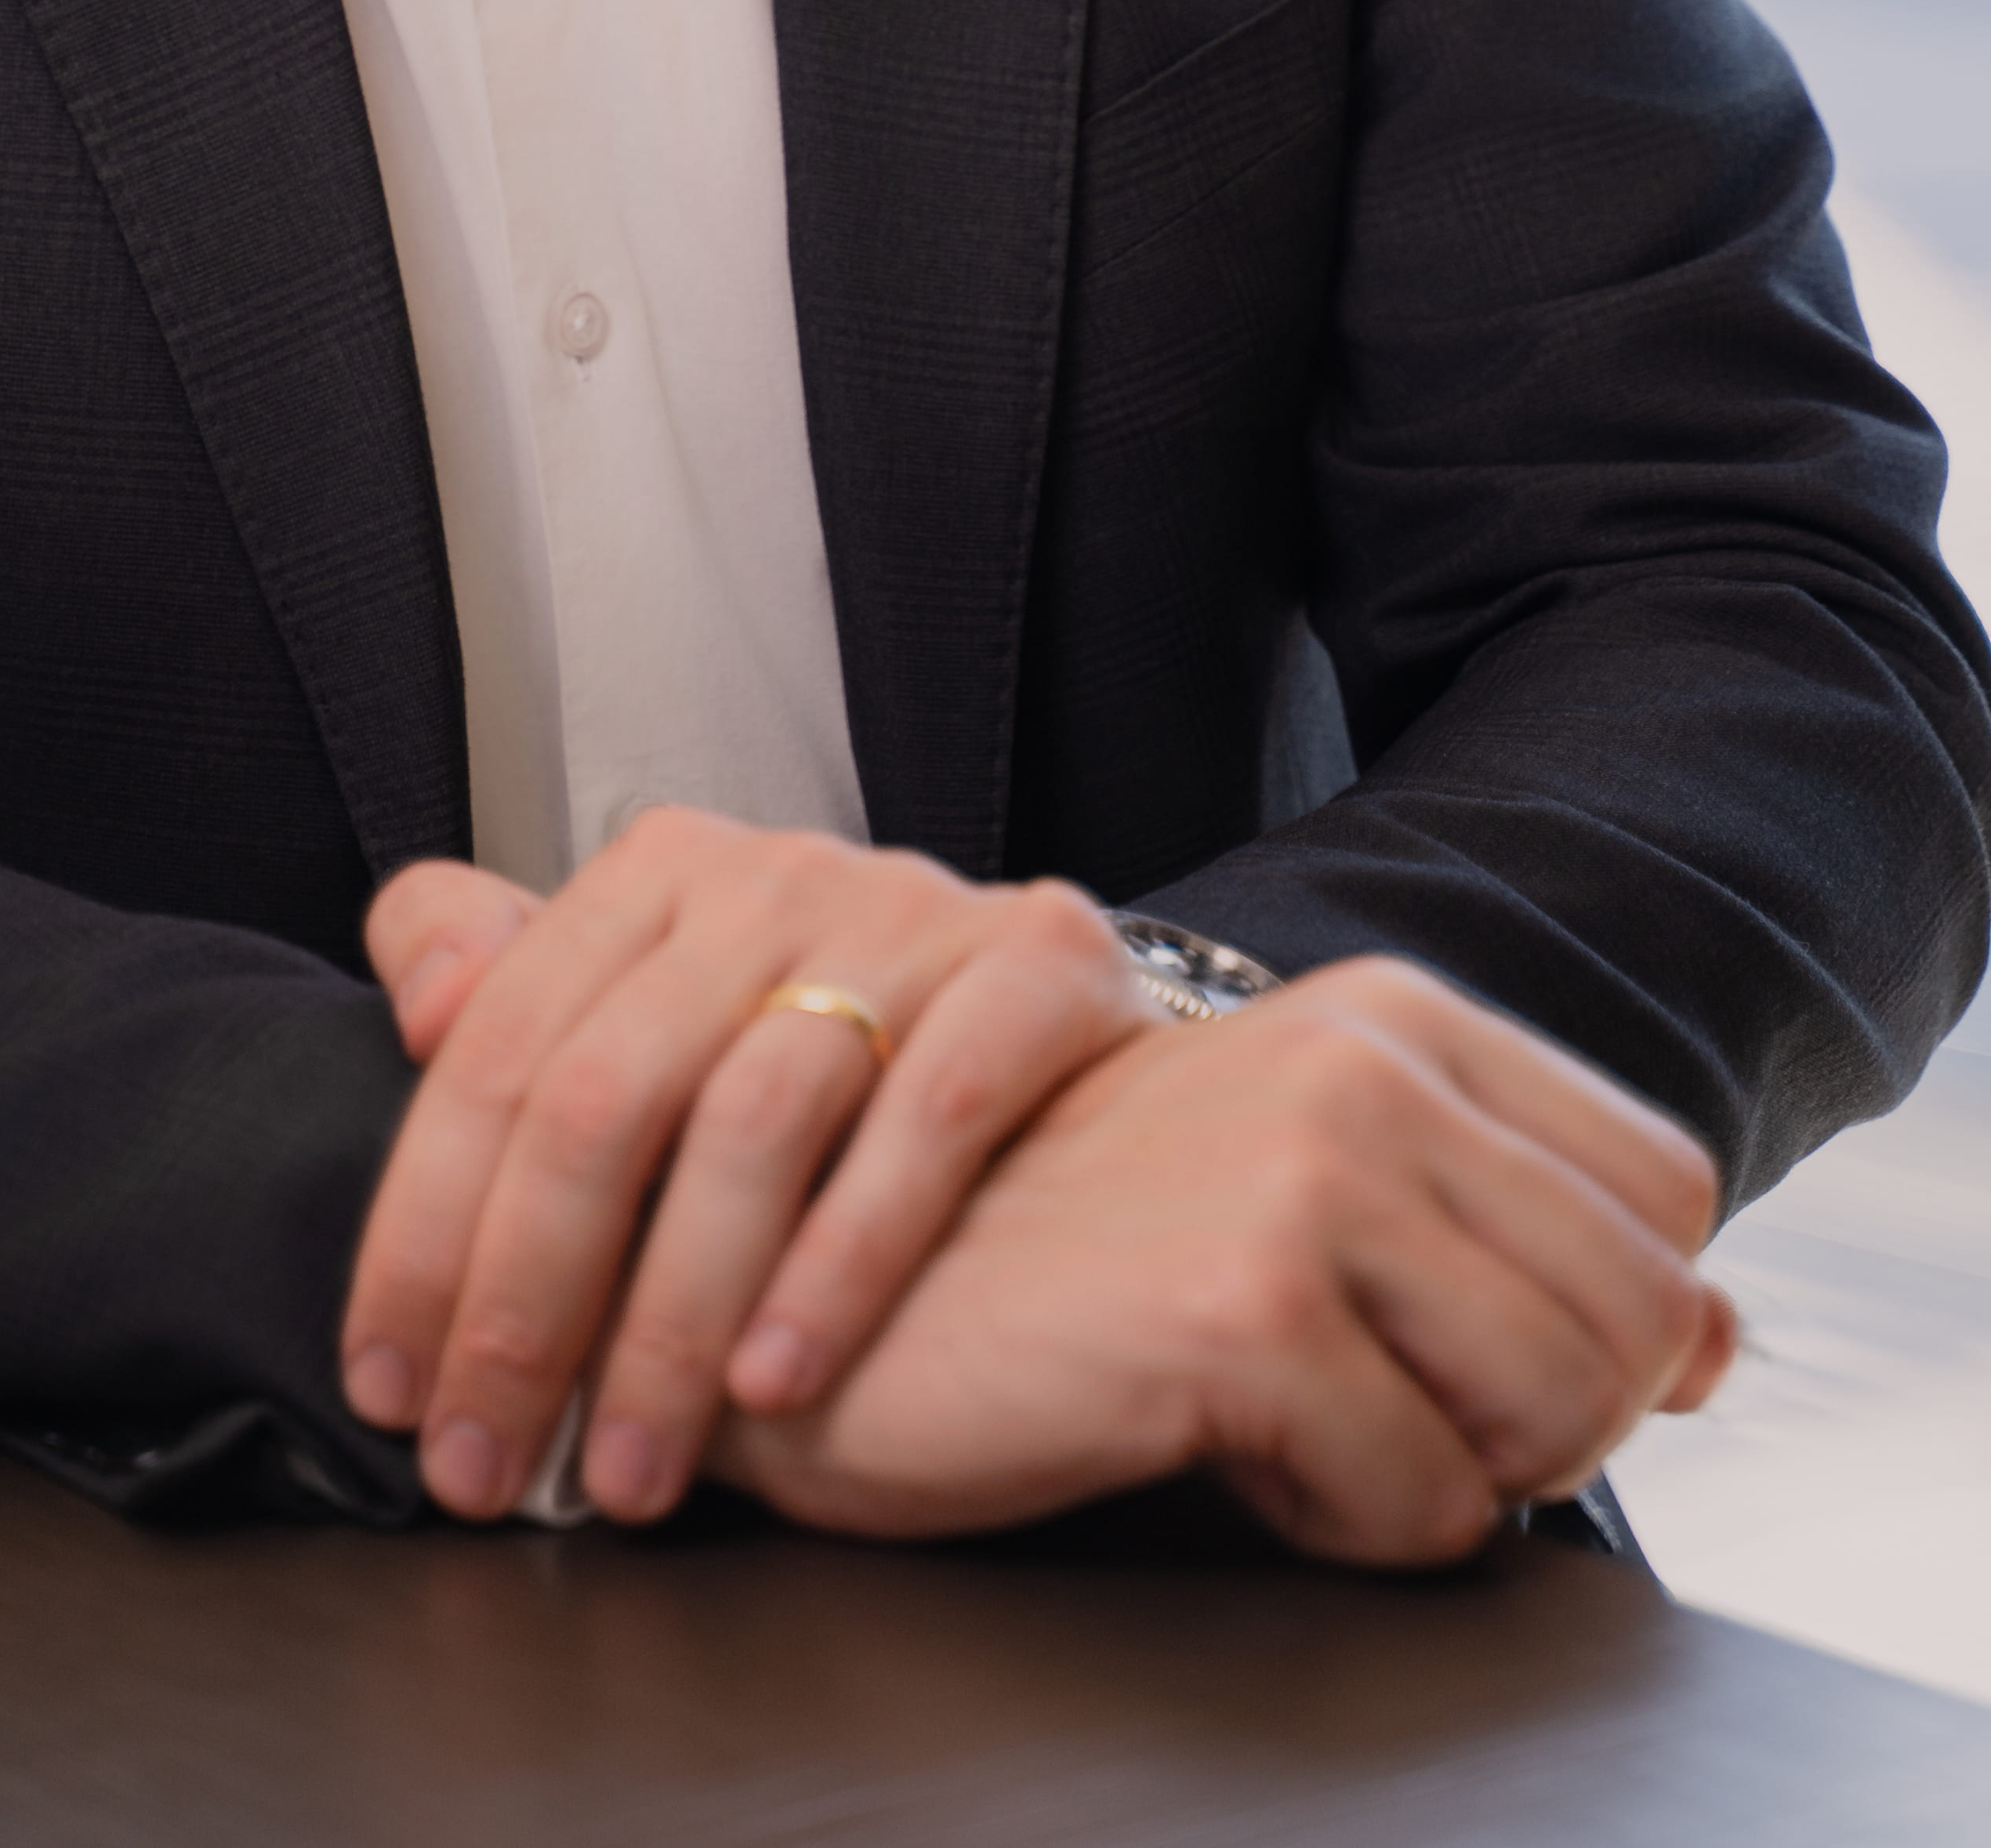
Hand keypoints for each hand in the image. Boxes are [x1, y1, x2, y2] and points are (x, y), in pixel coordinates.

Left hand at [340, 809, 1153, 1520]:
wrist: (1140, 1154)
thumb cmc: (871, 1122)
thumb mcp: (674, 1059)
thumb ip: (541, 1026)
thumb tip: (416, 1001)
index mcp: (663, 875)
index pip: (497, 1047)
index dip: (424, 1226)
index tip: (390, 1383)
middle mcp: (779, 873)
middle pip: (607, 1091)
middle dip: (522, 1303)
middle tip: (482, 1457)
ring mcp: (915, 908)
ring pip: (754, 1118)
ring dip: (672, 1325)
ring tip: (629, 1468)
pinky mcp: (1044, 964)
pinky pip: (929, 1115)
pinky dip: (841, 1263)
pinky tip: (778, 1382)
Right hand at [711, 955, 1736, 1562]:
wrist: (829, 1284)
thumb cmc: (1059, 1252)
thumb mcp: (1300, 1195)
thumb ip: (1501, 1235)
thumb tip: (1711, 1340)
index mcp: (1386, 1015)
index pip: (1662, 1192)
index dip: (1606, 1314)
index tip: (1472, 1357)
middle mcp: (1364, 1064)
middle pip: (1640, 1316)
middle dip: (1541, 1421)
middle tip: (1382, 1422)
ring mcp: (1308, 1173)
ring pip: (1561, 1411)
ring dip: (1450, 1473)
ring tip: (1300, 1431)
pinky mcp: (1247, 1306)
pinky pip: (1430, 1504)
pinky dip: (1348, 1524)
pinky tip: (1219, 1452)